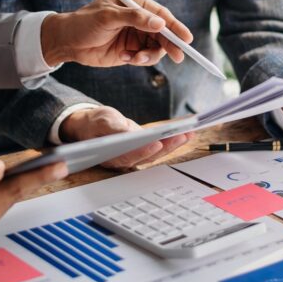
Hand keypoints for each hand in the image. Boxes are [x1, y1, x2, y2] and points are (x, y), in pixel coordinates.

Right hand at [0, 153, 67, 240]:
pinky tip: (5, 182)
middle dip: (32, 179)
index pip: (13, 189)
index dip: (39, 176)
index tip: (61, 167)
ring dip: (15, 186)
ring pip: (6, 202)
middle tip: (55, 163)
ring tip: (31, 169)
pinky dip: (4, 194)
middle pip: (12, 196)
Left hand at [40, 0, 192, 67]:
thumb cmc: (85, 23)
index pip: (161, 15)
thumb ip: (135, 19)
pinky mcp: (131, 50)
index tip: (187, 39)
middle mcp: (139, 17)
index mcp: (136, 2)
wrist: (67, 42)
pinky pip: (145, 57)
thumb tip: (160, 24)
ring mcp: (136, 34)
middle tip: (177, 57)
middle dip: (169, 45)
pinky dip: (139, 60)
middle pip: (163, 32)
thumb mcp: (108, 17)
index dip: (176, 27)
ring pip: (156, 47)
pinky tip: (124, 59)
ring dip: (149, 55)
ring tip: (133, 59)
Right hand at [60, 106, 193, 169]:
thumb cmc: (94, 124)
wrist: (93, 127)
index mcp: (111, 157)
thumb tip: (127, 132)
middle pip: (149, 156)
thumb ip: (112, 127)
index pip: (129, 156)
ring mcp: (135, 155)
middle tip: (182, 136)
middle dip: (167, 146)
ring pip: (158, 153)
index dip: (143, 151)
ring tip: (189, 132)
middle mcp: (125, 160)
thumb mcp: (101, 121)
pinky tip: (185, 132)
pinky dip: (172, 139)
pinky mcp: (143, 150)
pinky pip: (160, 146)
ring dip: (174, 143)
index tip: (157, 143)